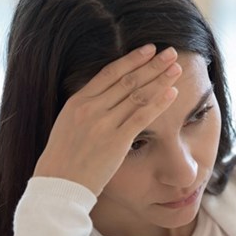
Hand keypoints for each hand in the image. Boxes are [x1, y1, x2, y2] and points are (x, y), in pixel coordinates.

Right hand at [33, 44, 180, 195]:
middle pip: (128, 80)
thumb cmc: (64, 159)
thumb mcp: (68, 124)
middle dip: (152, 65)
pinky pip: (142, 117)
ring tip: (176, 68)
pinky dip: (159, 103)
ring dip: (160, 79)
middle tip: (171, 53)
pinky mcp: (116, 141)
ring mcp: (104, 124)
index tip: (149, 49)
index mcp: (78, 102)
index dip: (132, 59)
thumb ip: (86, 108)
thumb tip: (106, 96)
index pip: (110, 72)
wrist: (58, 185)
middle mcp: (91, 108)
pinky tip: (172, 93)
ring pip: (137, 95)